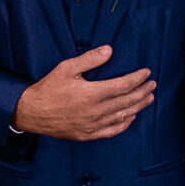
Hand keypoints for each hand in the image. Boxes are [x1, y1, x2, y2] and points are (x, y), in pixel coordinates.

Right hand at [12, 44, 155, 140]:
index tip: (146, 72)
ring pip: (123, 117)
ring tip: (149, 99)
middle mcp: (96, 111)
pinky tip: (131, 117)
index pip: (124, 85)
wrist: (31, 113)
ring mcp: (93, 125)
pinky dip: (125, 124)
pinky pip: (112, 131)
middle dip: (143, 92)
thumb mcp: (66, 68)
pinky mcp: (88, 135)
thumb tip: (109, 50)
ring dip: (138, 107)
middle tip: (152, 85)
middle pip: (128, 101)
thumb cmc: (48, 88)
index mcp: (92, 93)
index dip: (138, 79)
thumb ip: (89, 59)